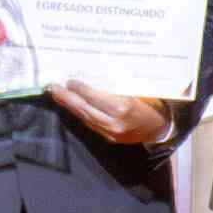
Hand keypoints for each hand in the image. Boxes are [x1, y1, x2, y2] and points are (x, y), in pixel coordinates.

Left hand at [51, 80, 170, 145]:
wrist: (160, 129)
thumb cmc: (152, 104)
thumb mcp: (139, 89)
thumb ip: (118, 85)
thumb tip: (96, 73)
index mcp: (124, 107)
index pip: (95, 97)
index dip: (80, 89)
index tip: (70, 80)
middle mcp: (115, 122)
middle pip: (85, 108)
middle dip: (67, 98)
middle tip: (52, 87)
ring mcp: (110, 132)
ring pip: (84, 118)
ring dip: (69, 106)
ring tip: (56, 94)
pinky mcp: (108, 138)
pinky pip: (89, 124)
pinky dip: (79, 113)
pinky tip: (71, 105)